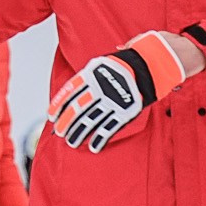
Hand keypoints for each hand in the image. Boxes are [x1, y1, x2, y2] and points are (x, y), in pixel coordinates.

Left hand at [49, 31, 195, 152]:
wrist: (154, 61)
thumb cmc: (132, 60)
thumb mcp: (107, 61)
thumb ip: (95, 72)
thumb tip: (85, 77)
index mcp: (92, 74)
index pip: (69, 91)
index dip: (59, 105)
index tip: (51, 116)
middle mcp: (99, 88)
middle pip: (77, 108)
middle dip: (67, 122)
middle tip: (60, 132)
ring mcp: (112, 100)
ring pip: (90, 120)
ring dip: (79, 132)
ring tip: (72, 141)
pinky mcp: (125, 110)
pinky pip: (110, 127)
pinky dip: (101, 138)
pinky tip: (94, 146)